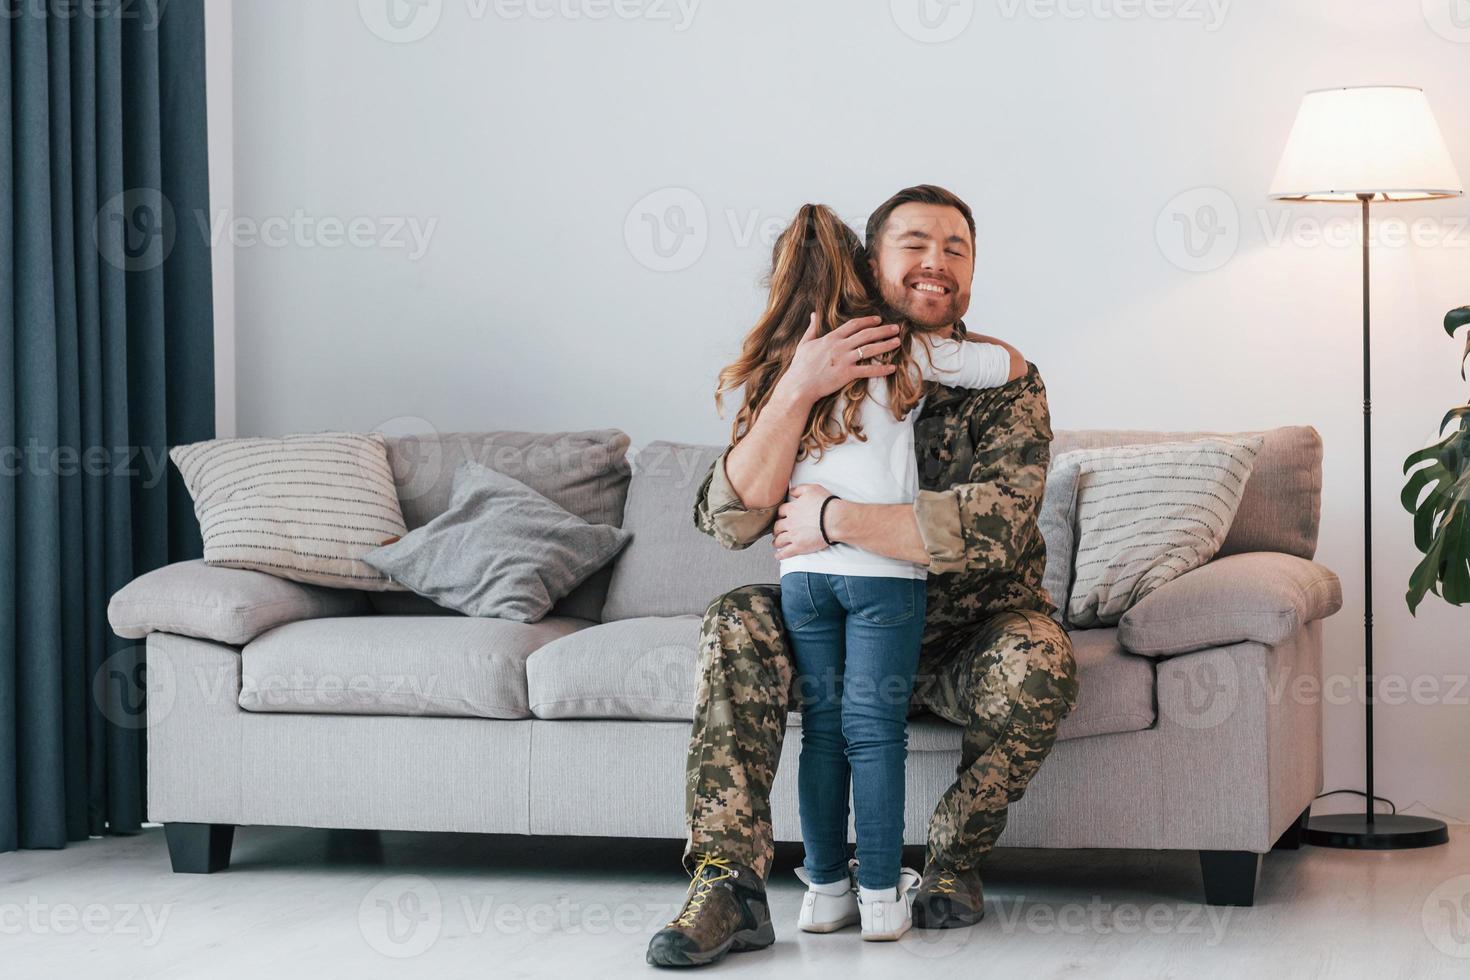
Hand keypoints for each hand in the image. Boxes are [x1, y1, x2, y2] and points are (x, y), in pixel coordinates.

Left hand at [773, 484, 834, 558]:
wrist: (834, 519)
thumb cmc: (826, 504)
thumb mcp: (812, 489)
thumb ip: (799, 489)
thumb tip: (791, 491)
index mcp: (792, 509)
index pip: (781, 512)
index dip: (781, 515)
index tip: (782, 517)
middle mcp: (789, 522)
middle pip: (777, 527)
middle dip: (777, 529)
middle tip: (778, 531)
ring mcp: (793, 535)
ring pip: (779, 540)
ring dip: (776, 542)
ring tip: (776, 543)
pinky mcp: (799, 547)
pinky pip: (785, 552)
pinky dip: (780, 555)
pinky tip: (778, 555)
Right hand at [778, 312, 901, 404]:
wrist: (799, 385)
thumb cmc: (800, 366)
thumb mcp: (805, 343)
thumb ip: (812, 328)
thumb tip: (814, 314)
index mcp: (831, 338)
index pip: (853, 325)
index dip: (867, 321)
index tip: (878, 319)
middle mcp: (840, 346)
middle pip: (866, 334)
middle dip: (882, 330)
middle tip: (896, 328)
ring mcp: (844, 360)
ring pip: (870, 349)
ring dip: (885, 345)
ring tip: (897, 342)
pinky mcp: (847, 374)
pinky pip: (868, 370)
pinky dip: (881, 369)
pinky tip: (892, 368)